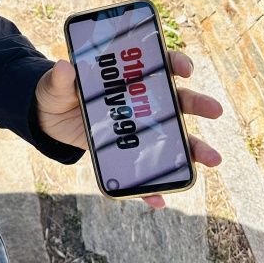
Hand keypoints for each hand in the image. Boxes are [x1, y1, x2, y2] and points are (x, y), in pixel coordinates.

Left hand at [34, 51, 223, 208]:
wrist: (48, 119)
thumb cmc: (57, 93)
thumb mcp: (54, 84)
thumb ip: (60, 78)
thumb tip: (65, 67)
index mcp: (128, 77)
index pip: (159, 64)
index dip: (175, 63)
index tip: (184, 69)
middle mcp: (141, 100)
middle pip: (176, 100)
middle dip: (198, 103)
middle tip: (216, 110)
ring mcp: (137, 128)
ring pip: (173, 137)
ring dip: (194, 149)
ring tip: (212, 160)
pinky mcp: (126, 152)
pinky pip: (144, 170)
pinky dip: (151, 187)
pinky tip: (159, 199)